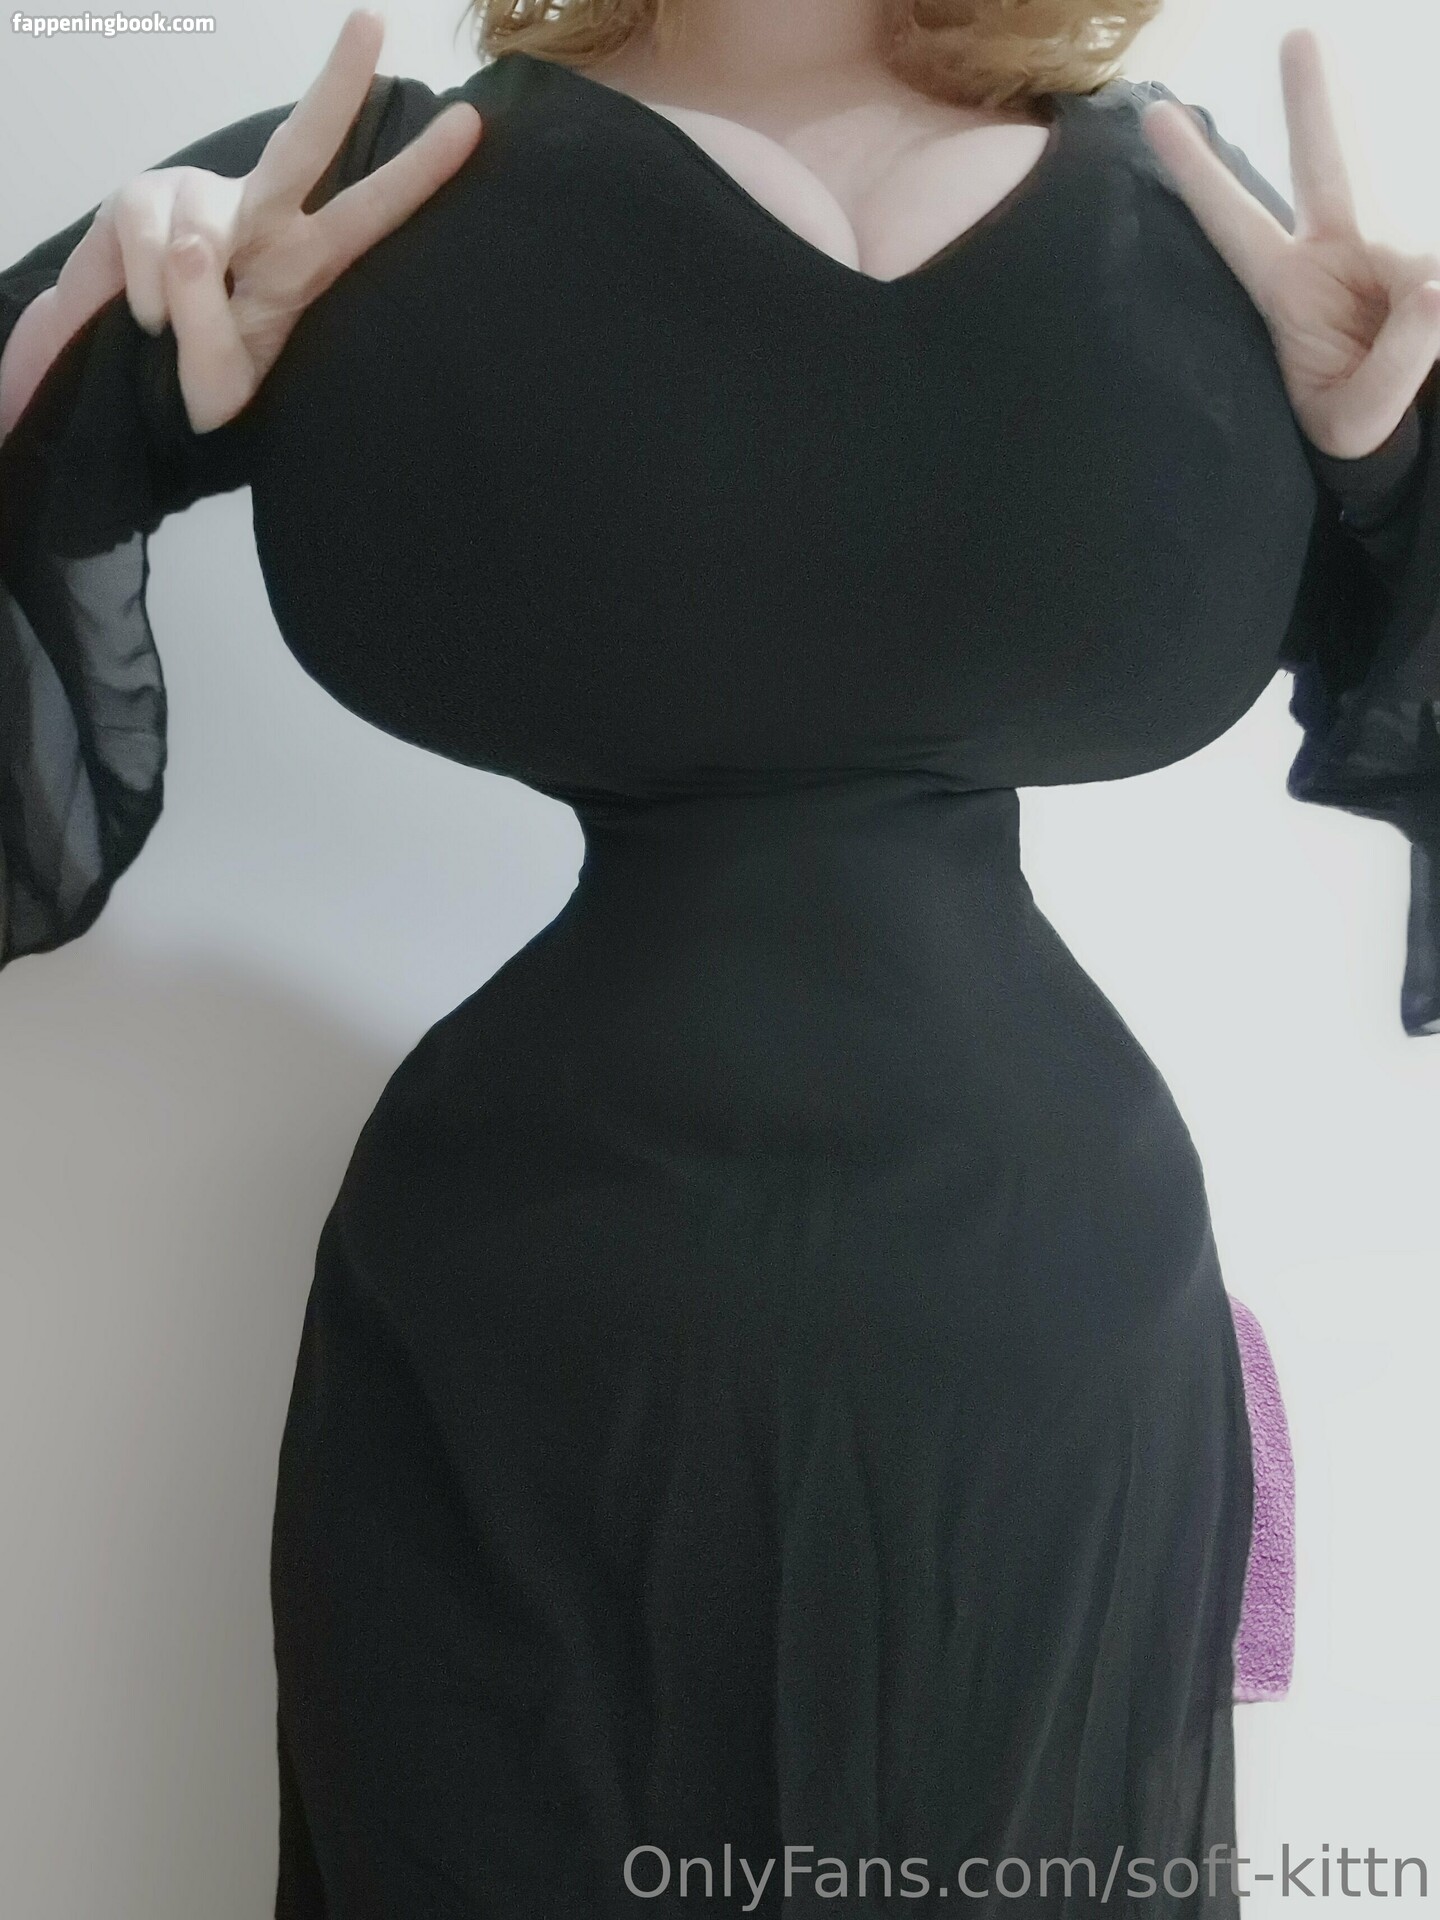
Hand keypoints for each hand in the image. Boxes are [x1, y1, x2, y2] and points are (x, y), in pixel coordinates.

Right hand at [75, 8, 480, 432]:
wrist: (121, 385)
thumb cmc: (192, 390)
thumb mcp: (216, 388)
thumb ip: (210, 330)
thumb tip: (190, 245)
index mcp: (305, 265)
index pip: (369, 216)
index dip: (416, 174)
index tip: (469, 125)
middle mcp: (262, 218)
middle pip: (304, 145)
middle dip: (338, 84)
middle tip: (372, 20)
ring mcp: (202, 202)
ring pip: (200, 224)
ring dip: (179, 292)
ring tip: (166, 330)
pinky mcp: (141, 199)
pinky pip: (146, 235)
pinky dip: (141, 286)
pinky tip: (139, 314)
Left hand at [1141, 27, 1439, 459]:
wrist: (1406, 443)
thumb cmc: (1358, 433)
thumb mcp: (1360, 416)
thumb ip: (1394, 361)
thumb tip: (1434, 287)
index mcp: (1288, 290)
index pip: (1235, 225)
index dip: (1198, 175)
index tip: (1156, 120)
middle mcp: (1334, 255)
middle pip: (1322, 165)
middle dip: (1312, 103)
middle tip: (1298, 37)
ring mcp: (1389, 251)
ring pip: (1417, 254)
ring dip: (1421, 303)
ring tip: (1415, 330)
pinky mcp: (1428, 261)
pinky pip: (1437, 278)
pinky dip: (1436, 304)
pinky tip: (1426, 313)